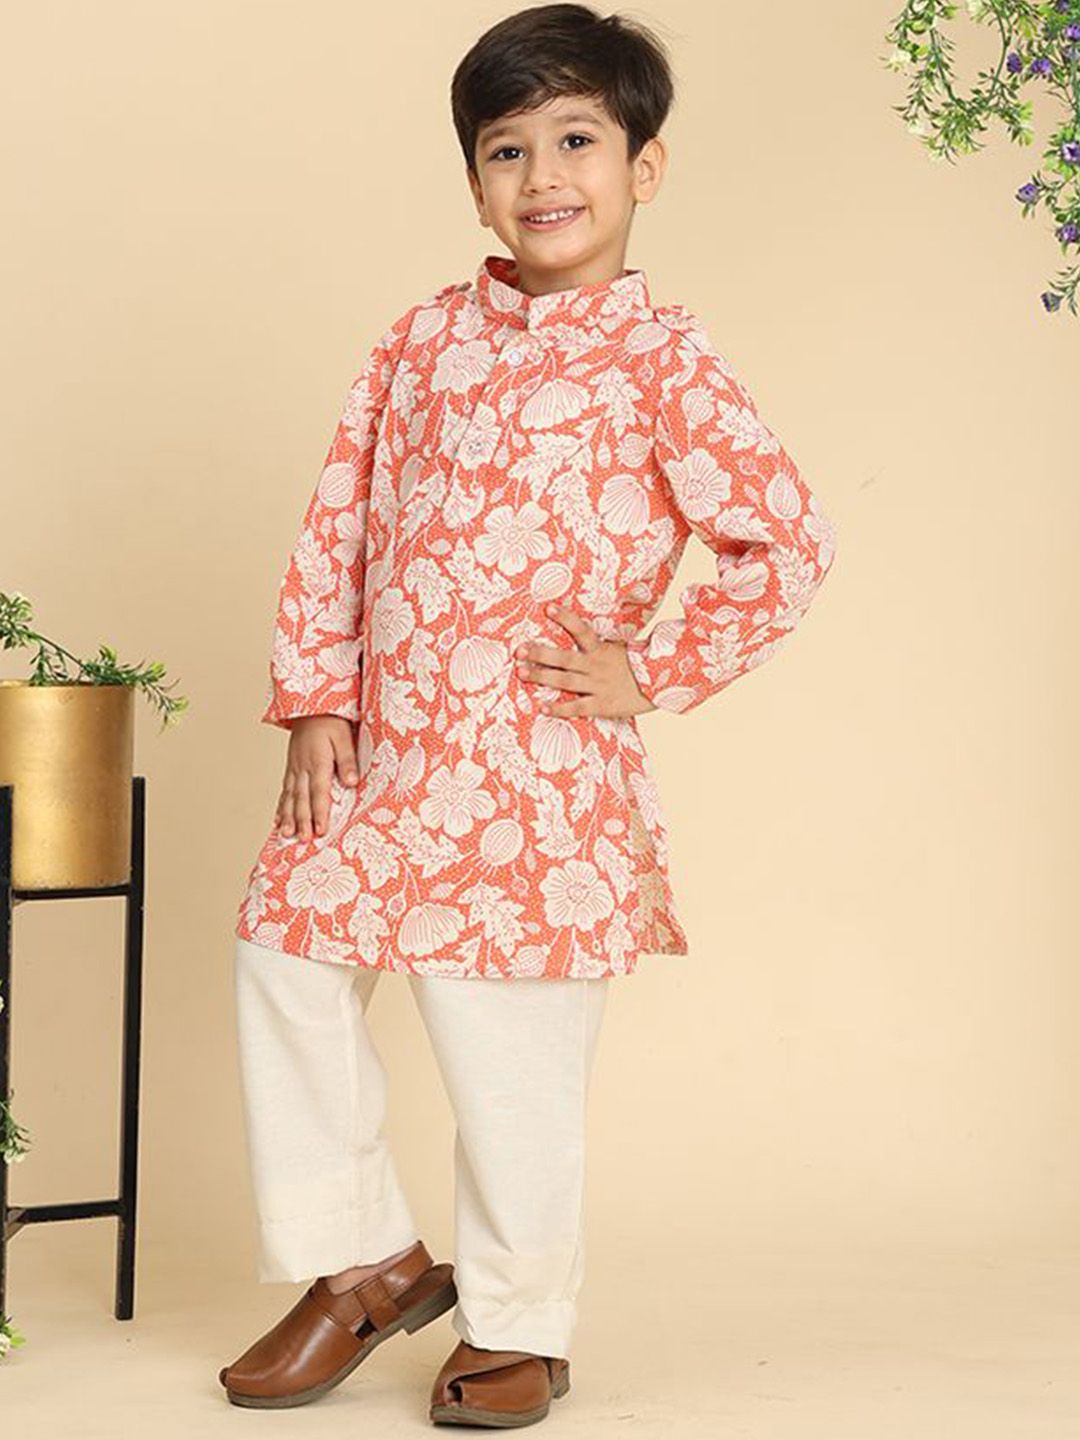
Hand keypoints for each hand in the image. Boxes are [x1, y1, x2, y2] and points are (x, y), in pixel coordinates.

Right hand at [274, 715, 358, 840]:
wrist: (308, 706)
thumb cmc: (330, 720)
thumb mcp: (344, 736)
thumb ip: (347, 759)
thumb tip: (351, 782)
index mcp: (318, 761)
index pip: (319, 791)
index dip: (320, 812)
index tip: (321, 830)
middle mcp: (302, 767)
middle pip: (302, 798)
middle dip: (303, 820)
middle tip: (303, 839)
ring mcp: (294, 768)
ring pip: (290, 796)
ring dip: (289, 817)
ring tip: (287, 834)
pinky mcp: (290, 767)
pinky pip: (284, 790)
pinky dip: (281, 806)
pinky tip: (279, 819)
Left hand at [515, 603, 656, 718]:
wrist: (661, 686)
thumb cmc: (636, 666)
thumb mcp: (619, 648)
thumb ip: (599, 643)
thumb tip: (578, 630)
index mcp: (601, 649)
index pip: (582, 630)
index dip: (566, 619)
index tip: (548, 608)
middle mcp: (596, 665)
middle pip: (564, 658)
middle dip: (540, 653)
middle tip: (519, 650)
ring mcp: (598, 685)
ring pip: (565, 680)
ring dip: (542, 676)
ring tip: (521, 672)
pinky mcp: (602, 704)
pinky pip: (577, 707)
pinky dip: (559, 708)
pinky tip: (542, 707)